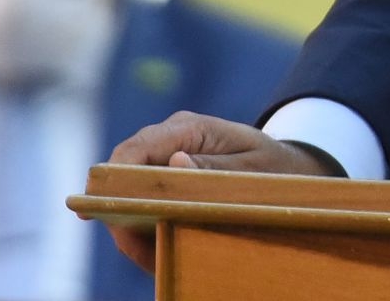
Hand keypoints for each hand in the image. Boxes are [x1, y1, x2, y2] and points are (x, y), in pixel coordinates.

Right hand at [96, 111, 333, 271]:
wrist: (285, 169)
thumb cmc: (273, 167)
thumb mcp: (254, 170)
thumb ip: (216, 168)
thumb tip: (174, 163)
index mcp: (189, 128)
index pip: (138, 148)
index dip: (115, 177)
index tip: (104, 212)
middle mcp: (168, 142)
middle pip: (124, 175)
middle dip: (122, 213)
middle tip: (139, 252)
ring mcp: (163, 164)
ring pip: (127, 199)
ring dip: (134, 231)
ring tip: (155, 261)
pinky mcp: (164, 187)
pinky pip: (142, 212)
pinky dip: (147, 237)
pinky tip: (163, 257)